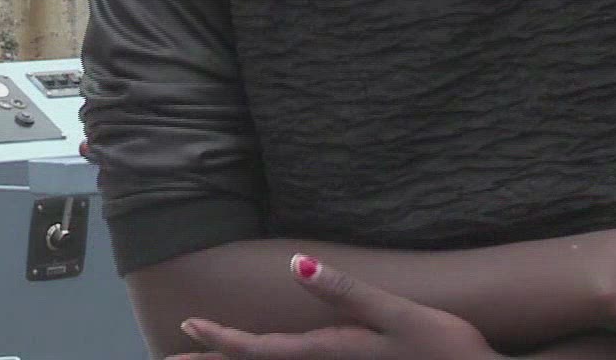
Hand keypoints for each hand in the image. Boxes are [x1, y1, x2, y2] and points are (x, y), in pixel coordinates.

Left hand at [170, 255, 508, 359]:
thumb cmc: (445, 349)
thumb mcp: (396, 314)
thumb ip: (345, 292)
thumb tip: (297, 265)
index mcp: (328, 352)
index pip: (259, 350)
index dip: (220, 339)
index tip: (185, 326)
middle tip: (170, 356)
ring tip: (204, 358)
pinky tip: (269, 358)